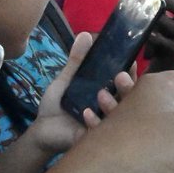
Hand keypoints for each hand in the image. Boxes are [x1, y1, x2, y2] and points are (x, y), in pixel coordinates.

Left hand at [29, 33, 130, 152]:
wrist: (42, 129)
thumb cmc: (58, 104)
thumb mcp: (66, 79)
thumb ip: (77, 60)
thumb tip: (85, 33)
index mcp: (107, 93)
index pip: (126, 84)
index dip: (131, 73)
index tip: (131, 60)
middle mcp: (110, 109)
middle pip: (128, 100)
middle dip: (128, 88)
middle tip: (121, 77)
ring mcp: (104, 125)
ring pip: (118, 117)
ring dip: (112, 104)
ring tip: (100, 94)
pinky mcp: (93, 139)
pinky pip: (100, 132)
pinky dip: (94, 122)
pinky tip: (85, 113)